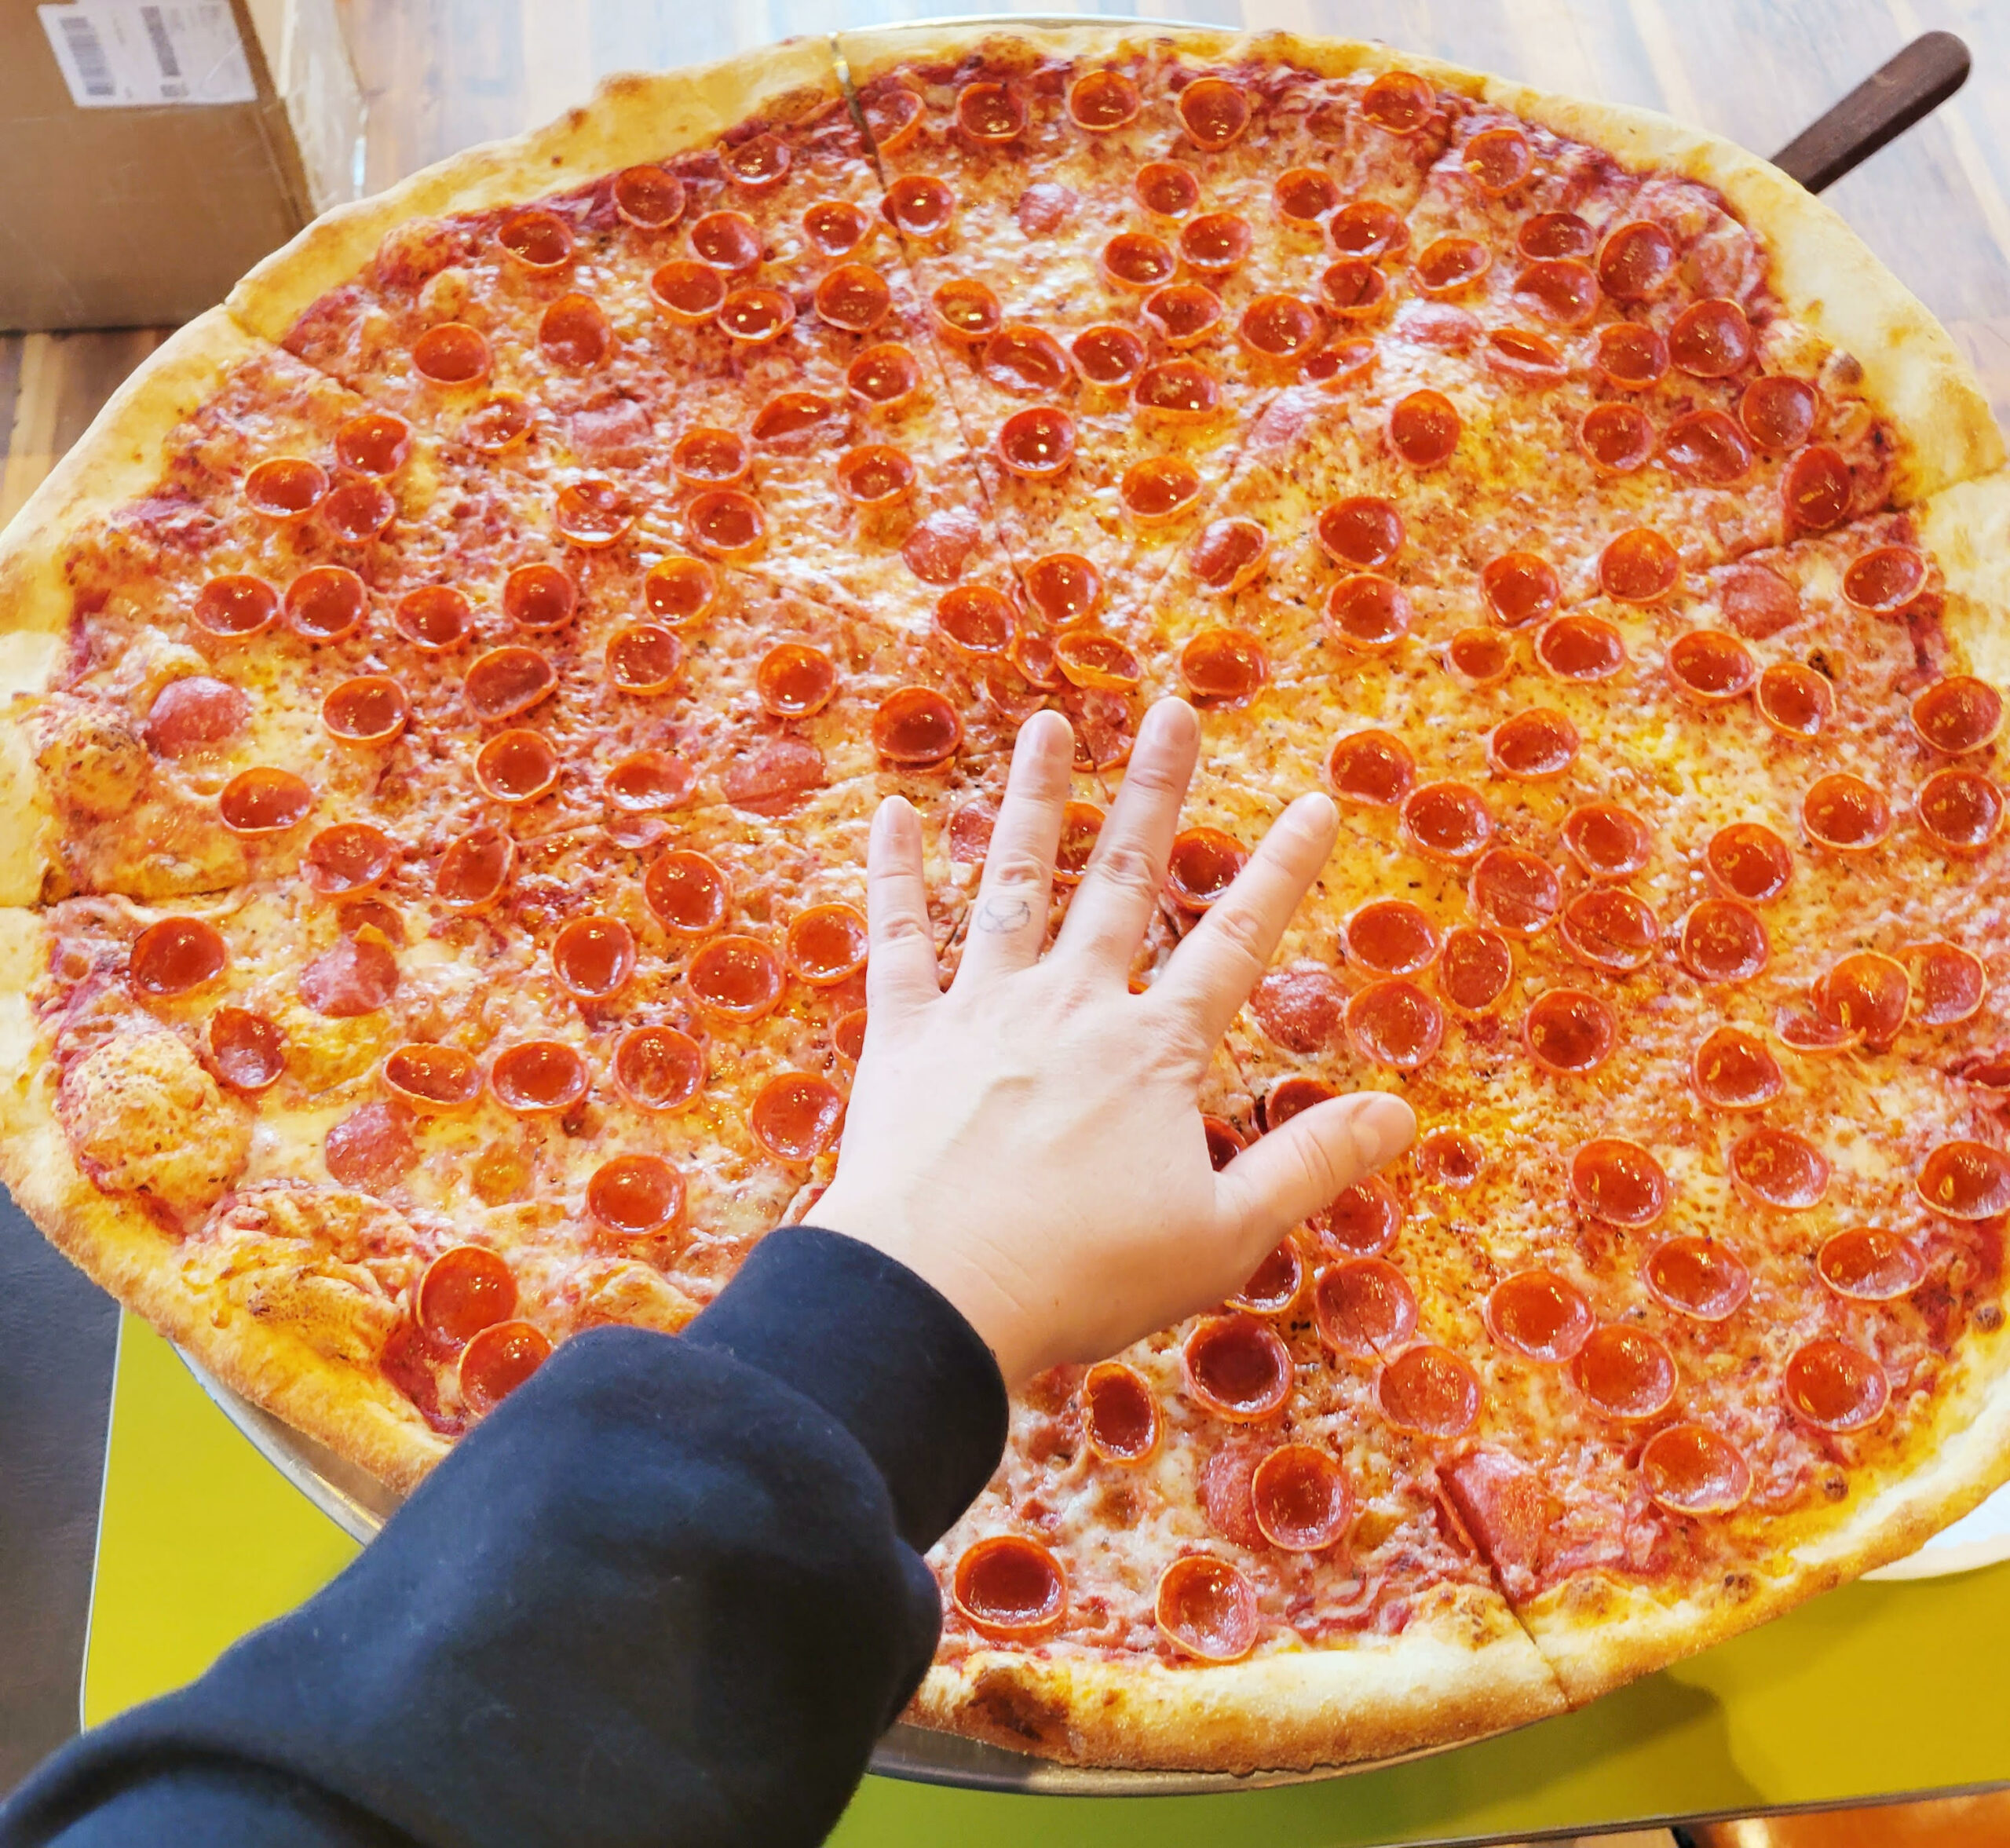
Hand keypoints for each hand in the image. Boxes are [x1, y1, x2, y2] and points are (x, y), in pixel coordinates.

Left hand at [811, 698, 1416, 1384]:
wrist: (934, 1297)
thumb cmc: (1083, 1276)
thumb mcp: (1223, 1234)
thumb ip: (1311, 1165)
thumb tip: (1399, 1112)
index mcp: (1153, 1053)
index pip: (1235, 944)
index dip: (1282, 872)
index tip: (1317, 801)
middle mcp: (1071, 1007)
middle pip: (1121, 880)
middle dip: (1155, 793)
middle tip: (1172, 711)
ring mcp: (982, 1012)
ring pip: (1012, 883)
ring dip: (1032, 799)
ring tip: (1047, 724)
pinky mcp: (903, 1037)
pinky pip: (898, 939)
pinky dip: (895, 874)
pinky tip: (895, 811)